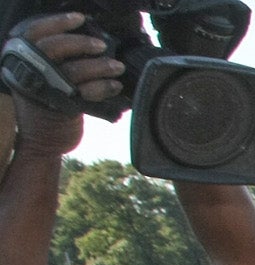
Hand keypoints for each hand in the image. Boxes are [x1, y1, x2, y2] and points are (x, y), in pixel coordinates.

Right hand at [6, 13, 124, 156]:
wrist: (43, 141)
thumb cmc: (48, 103)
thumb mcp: (43, 75)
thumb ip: (56, 59)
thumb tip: (89, 42)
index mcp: (21, 58)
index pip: (35, 32)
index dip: (57, 23)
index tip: (79, 19)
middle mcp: (30, 71)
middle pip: (53, 47)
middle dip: (81, 43)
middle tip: (102, 46)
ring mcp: (45, 89)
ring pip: (72, 70)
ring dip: (100, 66)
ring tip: (117, 67)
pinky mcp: (62, 108)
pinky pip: (85, 93)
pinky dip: (103, 88)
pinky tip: (115, 86)